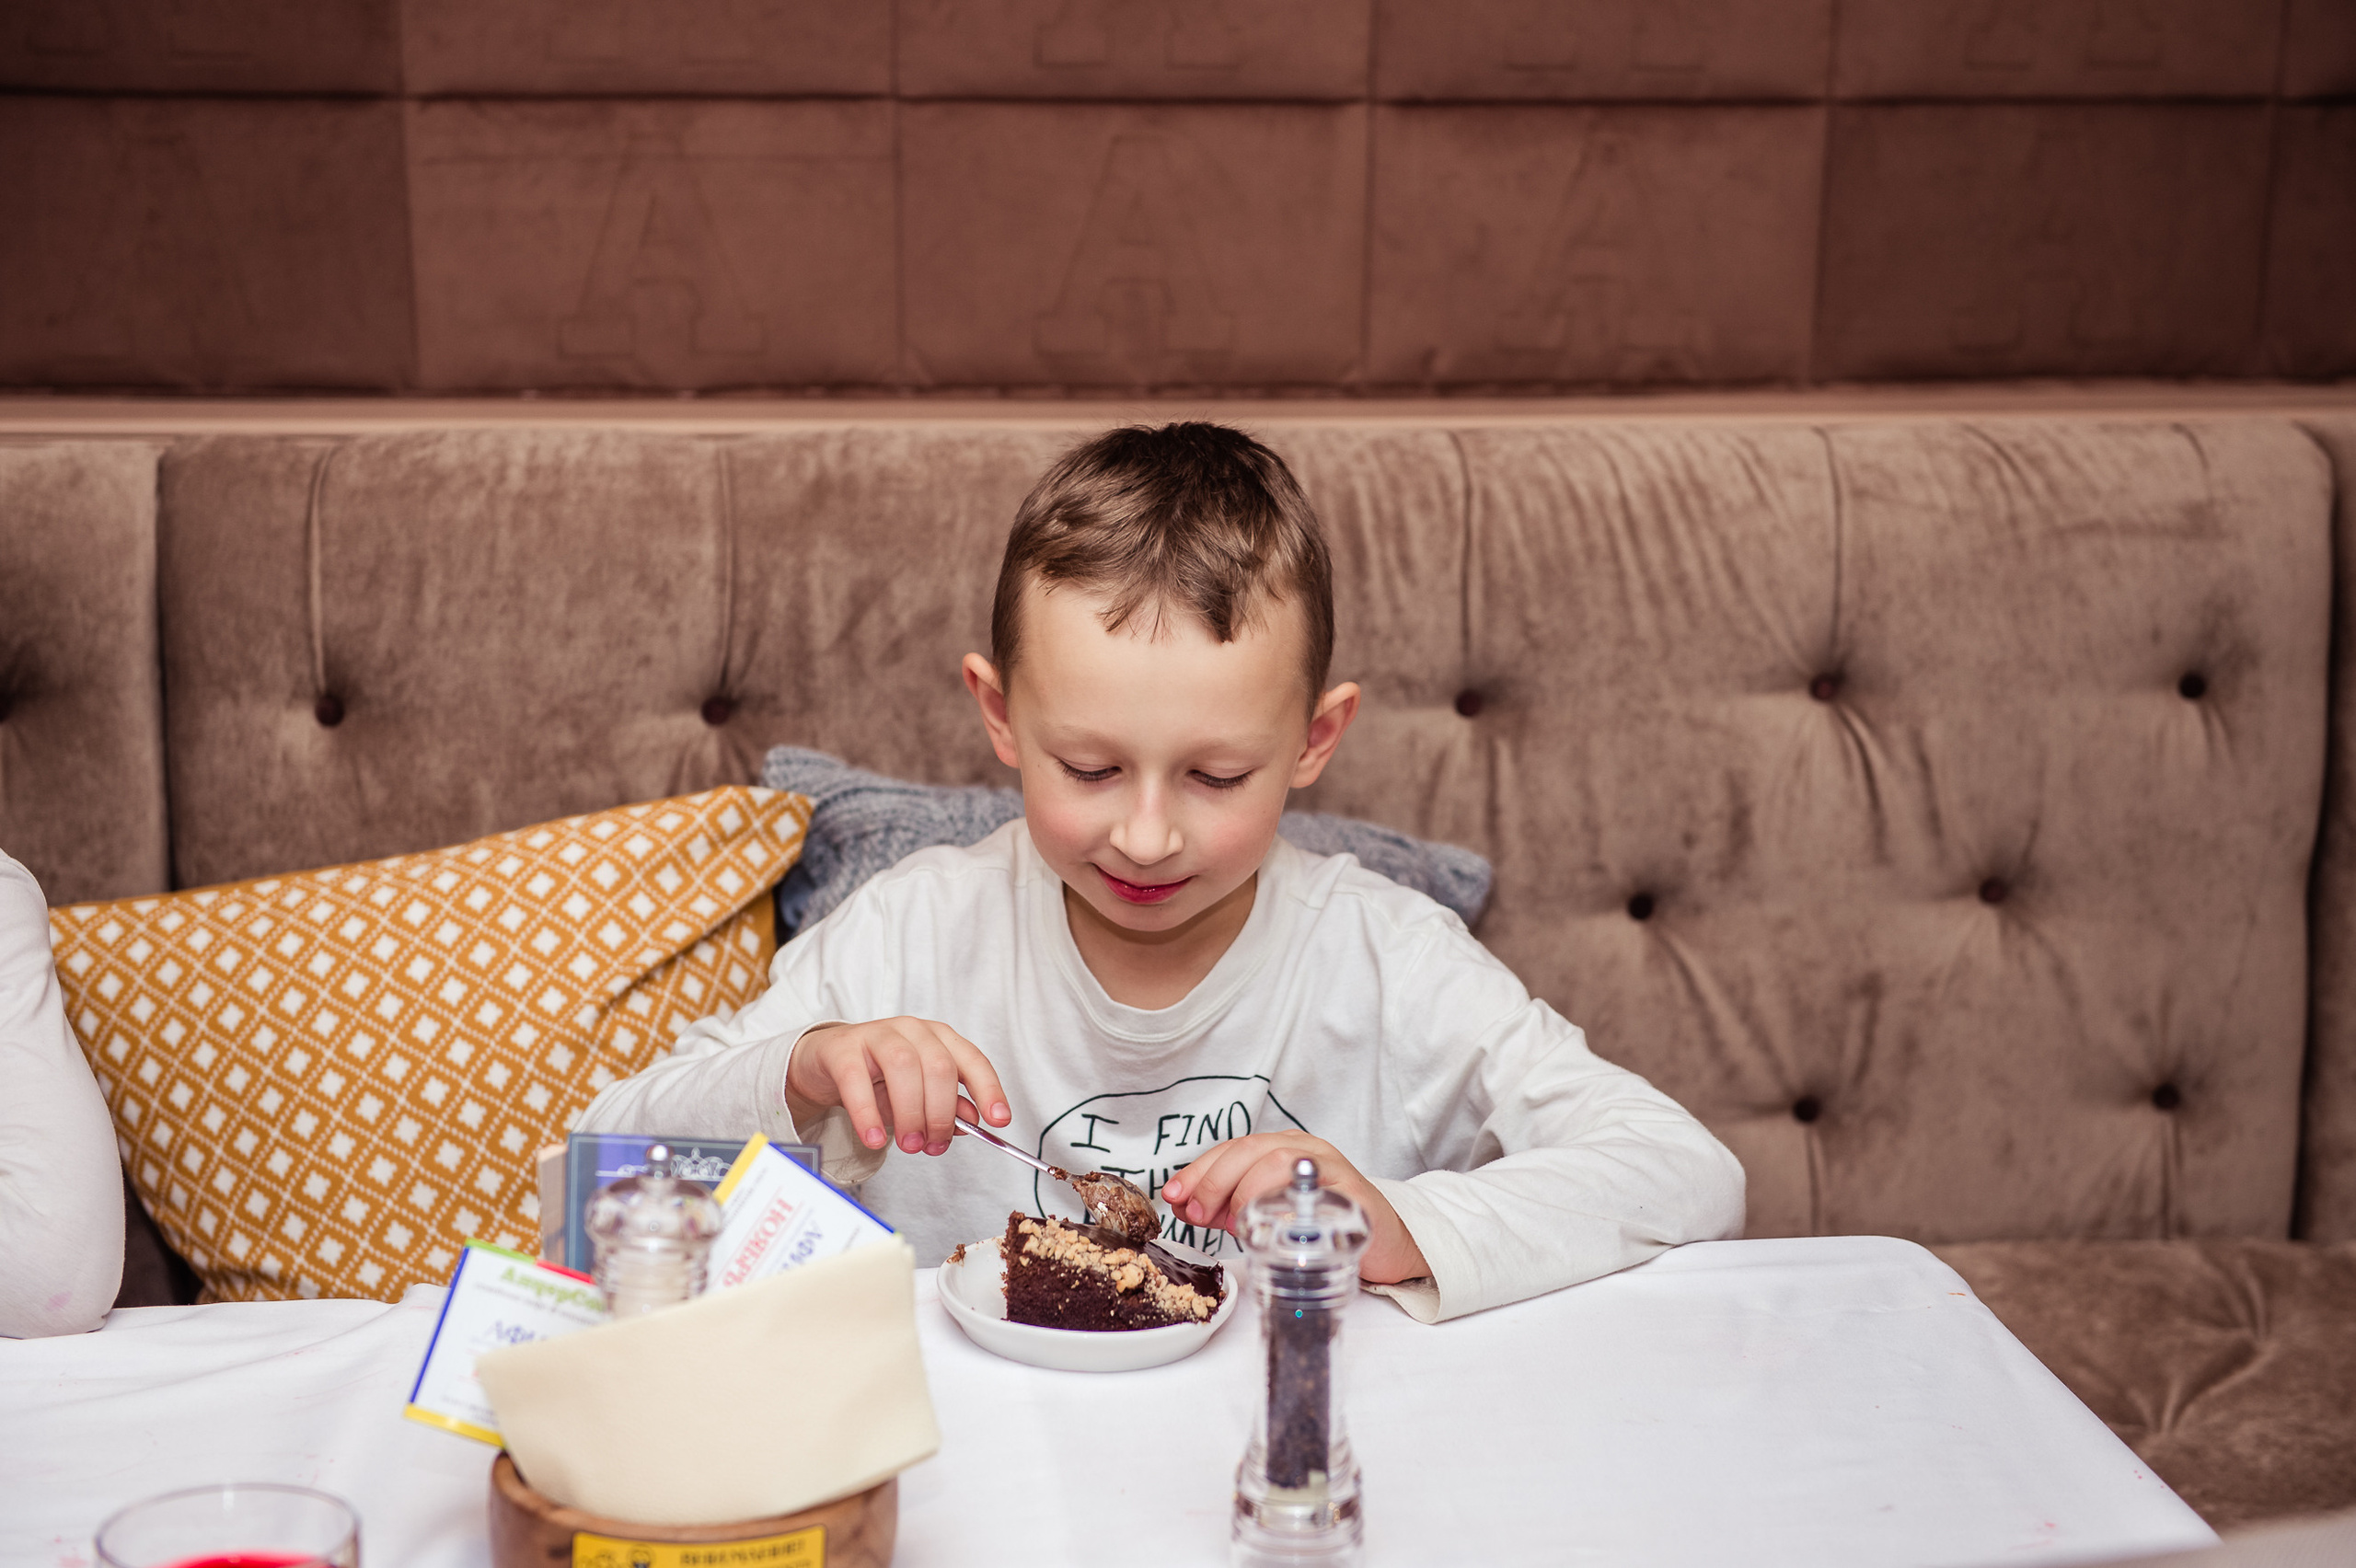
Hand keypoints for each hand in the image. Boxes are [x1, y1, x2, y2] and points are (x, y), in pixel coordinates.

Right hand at [783, 1018, 1010, 1155]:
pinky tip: (874, 1137)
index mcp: (939, 1038)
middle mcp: (912, 1030)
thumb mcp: (918, 1094)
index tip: (999, 1121)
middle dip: (941, 1113)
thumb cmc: (879, 1078)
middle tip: (933, 1146)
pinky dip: (868, 1113)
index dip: (989, 1090)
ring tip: (909, 1145)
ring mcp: (876, 1034)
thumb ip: (947, 1107)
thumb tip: (972, 1122)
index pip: (972, 1060)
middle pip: (939, 1067)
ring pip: (904, 1067)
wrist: (827, 1063)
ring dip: (911, 1113)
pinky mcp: (843, 1048)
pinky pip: (857, 1079)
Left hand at [1159, 1133, 1429, 1284]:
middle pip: (1251, 1150)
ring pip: (1279, 1161)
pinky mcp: (1353, 1193)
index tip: (1172, 1195)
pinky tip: (1272, 1227)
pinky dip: (1286, 1206)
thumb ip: (1227, 1209)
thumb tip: (1185, 1206)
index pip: (1232, 1149)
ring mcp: (1331, 1168)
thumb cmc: (1325, 1226)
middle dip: (1215, 1181)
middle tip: (1197, 1213)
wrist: (1386, 1244)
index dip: (1198, 1170)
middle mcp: (1306, 1151)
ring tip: (1236, 1225)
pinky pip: (1315, 1190)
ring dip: (1246, 1192)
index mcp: (1282, 1149)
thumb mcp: (1268, 1214)